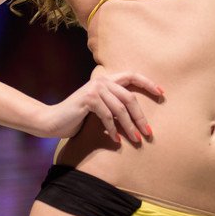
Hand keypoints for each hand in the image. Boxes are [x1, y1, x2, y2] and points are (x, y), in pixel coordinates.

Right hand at [43, 69, 163, 143]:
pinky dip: (113, 129)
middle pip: (129, 98)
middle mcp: (102, 81)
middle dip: (141, 117)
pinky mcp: (88, 99)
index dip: (148, 83)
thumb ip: (114, 105)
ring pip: (120, 109)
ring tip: (136, 140)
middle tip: (149, 132)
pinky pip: (107, 116)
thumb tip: (137, 117)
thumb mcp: (100, 109)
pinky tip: (116, 140)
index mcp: (106, 80)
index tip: (161, 93)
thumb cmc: (78, 117)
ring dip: (130, 126)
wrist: (53, 120)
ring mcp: (95, 88)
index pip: (131, 75)